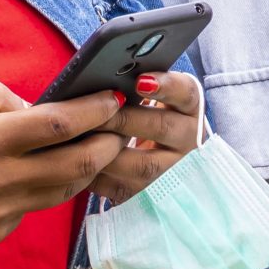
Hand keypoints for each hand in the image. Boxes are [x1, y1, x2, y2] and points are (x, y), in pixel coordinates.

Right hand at [0, 81, 126, 258]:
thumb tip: (31, 105)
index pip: (60, 124)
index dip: (96, 110)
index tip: (113, 97)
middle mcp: (1, 181)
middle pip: (78, 164)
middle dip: (107, 143)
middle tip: (120, 127)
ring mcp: (0, 214)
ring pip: (64, 190)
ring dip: (86, 168)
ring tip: (97, 147)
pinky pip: (31, 207)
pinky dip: (44, 187)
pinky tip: (40, 172)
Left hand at [91, 71, 205, 204]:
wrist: (163, 155)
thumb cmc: (145, 114)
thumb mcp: (152, 96)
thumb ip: (136, 85)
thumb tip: (103, 74)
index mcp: (189, 107)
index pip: (185, 92)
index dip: (165, 86)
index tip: (140, 81)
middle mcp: (189, 138)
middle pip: (162, 127)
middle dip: (124, 120)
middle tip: (95, 114)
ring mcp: (175, 170)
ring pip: (144, 166)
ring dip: (109, 153)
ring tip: (83, 140)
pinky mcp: (153, 194)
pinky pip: (126, 190)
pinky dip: (100, 178)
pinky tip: (80, 167)